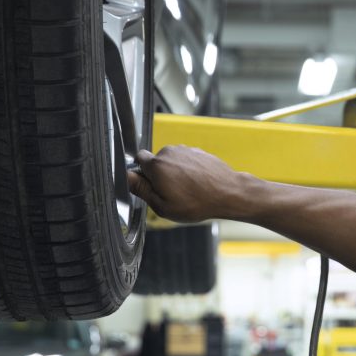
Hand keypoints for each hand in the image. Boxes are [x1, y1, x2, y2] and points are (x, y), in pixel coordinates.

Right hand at [126, 146, 250, 222]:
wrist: (228, 193)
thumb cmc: (197, 203)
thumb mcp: (163, 206)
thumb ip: (141, 190)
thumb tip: (127, 177)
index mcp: (157, 165)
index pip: (137, 160)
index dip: (141, 173)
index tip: (148, 185)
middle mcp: (169, 152)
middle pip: (155, 161)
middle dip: (158, 175)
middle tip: (170, 193)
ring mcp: (185, 150)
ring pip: (171, 161)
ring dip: (174, 173)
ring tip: (186, 190)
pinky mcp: (197, 151)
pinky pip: (185, 160)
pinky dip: (188, 170)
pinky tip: (196, 184)